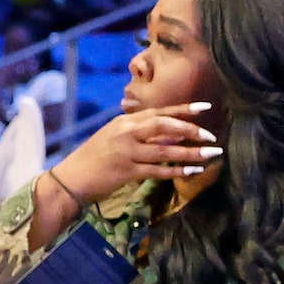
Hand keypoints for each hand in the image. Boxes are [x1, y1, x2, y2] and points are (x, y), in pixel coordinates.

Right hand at [52, 101, 218, 204]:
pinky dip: (177, 170)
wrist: (71, 177)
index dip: (184, 109)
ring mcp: (126, 151)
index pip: (159, 111)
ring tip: (211, 153)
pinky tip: (194, 171)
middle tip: (211, 136)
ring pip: (165, 149)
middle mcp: (126, 132)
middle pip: (163, 125)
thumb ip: (141, 132)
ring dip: (191, 152)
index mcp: (125, 122)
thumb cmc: (95, 157)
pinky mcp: (127, 171)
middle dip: (190, 129)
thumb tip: (173, 132)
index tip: (206, 107)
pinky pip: (158, 170)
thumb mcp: (115, 137)